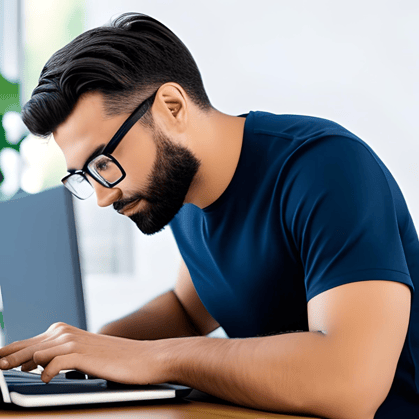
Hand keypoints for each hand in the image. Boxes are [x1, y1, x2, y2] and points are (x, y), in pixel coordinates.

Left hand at [0, 322, 170, 383]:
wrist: (143, 357)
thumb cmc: (114, 358)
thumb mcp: (82, 354)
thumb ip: (57, 354)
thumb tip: (29, 363)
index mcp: (62, 332)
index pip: (25, 343)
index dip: (6, 354)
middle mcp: (64, 333)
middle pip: (24, 348)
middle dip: (4, 359)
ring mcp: (73, 342)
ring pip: (34, 354)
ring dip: (18, 365)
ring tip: (5, 373)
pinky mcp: (82, 354)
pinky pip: (53, 363)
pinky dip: (46, 373)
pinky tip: (45, 379)